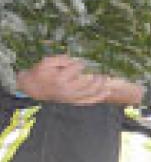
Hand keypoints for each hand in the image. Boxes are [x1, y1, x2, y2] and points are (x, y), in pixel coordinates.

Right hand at [17, 55, 140, 105]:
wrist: (34, 89)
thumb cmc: (41, 74)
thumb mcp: (46, 62)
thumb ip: (60, 59)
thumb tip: (74, 60)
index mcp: (60, 78)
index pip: (77, 69)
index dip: (80, 64)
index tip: (81, 63)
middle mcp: (67, 90)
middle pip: (88, 82)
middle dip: (96, 76)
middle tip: (101, 72)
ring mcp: (71, 98)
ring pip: (91, 92)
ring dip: (101, 85)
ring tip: (106, 78)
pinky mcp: (73, 102)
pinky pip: (88, 101)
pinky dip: (99, 97)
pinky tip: (107, 92)